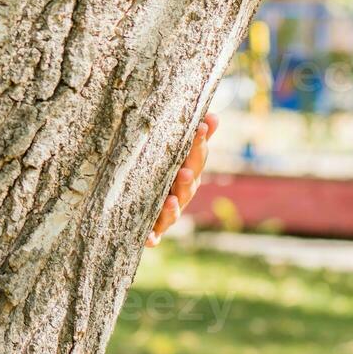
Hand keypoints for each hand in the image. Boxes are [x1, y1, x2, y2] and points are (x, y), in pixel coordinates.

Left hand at [146, 112, 217, 246]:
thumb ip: (195, 140)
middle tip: (184, 169)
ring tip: (170, 200)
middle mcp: (181, 195)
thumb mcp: (177, 156)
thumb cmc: (164, 176)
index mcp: (187, 175)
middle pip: (188, 185)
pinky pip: (153, 235)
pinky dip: (152, 237)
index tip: (202, 126)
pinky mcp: (153, 232)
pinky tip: (149, 238)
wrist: (138, 210)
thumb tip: (213, 115)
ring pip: (173, 211)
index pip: (197, 158)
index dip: (200, 143)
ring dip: (173, 206)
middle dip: (188, 177)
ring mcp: (168, 214)